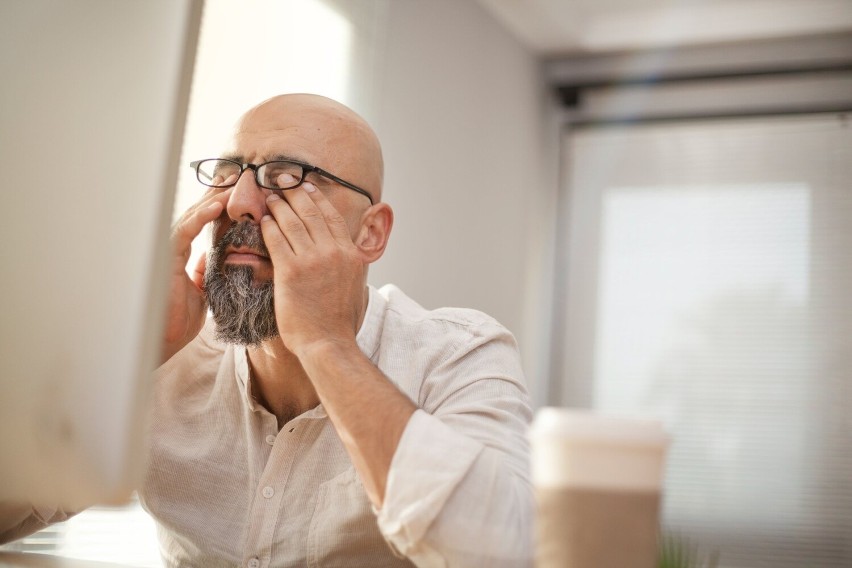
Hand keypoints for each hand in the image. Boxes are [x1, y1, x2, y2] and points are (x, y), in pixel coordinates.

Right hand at [161, 186, 231, 363]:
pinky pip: (184, 231)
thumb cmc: (178, 319)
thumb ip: (203, 272)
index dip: (218, 205)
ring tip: (233, 185)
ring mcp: (167, 250)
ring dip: (213, 199)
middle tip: (239, 178)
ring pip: (191, 216)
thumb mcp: (200, 291)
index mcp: (182, 253)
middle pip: (196, 213)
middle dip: (217, 194)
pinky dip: (200, 216)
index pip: (201, 222)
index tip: (239, 192)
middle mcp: (173, 247)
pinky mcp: (165, 257)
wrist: (163, 340)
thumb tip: (210, 256)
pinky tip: (216, 205)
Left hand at [260, 183, 365, 356]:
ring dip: (279, 206)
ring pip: (292, 222)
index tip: (307, 186)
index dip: (317, 198)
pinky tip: (262, 221)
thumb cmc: (338, 321)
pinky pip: (276, 240)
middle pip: (311, 213)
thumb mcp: (354, 285)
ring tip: (269, 197)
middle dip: (294, 193)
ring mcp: (312, 260)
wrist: (328, 342)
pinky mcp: (291, 271)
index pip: (332, 217)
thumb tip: (345, 254)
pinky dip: (269, 227)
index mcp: (350, 254)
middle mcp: (333, 252)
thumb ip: (348, 264)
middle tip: (282, 180)